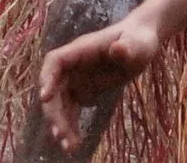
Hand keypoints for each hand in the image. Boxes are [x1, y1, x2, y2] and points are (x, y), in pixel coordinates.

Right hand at [39, 18, 160, 153]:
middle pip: (55, 89)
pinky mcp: (81, 91)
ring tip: (69, 147)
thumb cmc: (139, 39)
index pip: (56, 60)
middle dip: (55, 113)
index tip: (45, 98)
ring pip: (59, 105)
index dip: (47, 78)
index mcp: (83, 49)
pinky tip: (75, 143)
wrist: (141, 44)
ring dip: (61, 125)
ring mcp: (75, 79)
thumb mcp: (137, 44)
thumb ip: (127, 48)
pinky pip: (70, 111)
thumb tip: (118, 48)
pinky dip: (70, 126)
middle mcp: (74, 65)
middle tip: (61, 135)